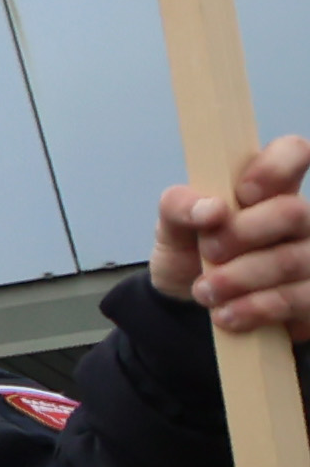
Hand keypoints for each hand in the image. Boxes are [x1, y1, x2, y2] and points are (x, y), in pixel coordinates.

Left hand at [153, 136, 309, 332]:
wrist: (187, 301)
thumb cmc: (189, 248)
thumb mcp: (171, 225)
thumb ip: (180, 205)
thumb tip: (212, 208)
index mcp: (266, 187)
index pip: (294, 152)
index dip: (275, 167)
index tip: (242, 193)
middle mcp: (299, 218)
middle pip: (294, 212)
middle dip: (244, 234)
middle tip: (209, 251)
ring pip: (295, 261)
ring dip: (242, 278)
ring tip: (205, 292)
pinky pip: (300, 300)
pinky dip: (257, 308)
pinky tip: (228, 315)